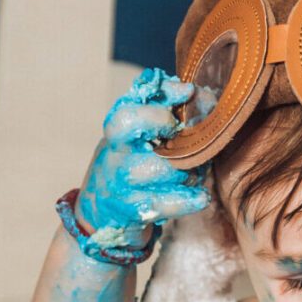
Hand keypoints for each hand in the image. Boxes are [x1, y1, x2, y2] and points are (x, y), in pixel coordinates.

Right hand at [76, 67, 210, 251]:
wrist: (101, 212)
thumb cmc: (128, 161)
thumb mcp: (133, 133)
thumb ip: (157, 104)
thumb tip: (188, 89)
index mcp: (116, 133)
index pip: (127, 114)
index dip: (158, 107)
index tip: (187, 95)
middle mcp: (115, 156)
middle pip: (137, 133)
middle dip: (169, 128)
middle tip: (188, 138)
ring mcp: (123, 185)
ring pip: (164, 168)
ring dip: (191, 167)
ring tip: (196, 170)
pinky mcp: (136, 210)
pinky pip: (169, 203)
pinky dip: (190, 199)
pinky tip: (201, 195)